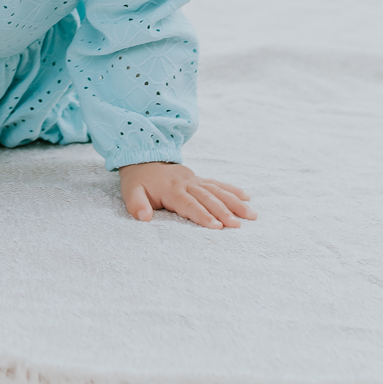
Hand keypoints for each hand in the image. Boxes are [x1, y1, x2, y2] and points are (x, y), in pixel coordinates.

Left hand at [120, 162, 255, 229]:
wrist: (143, 157)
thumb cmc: (138, 180)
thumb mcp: (130, 192)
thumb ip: (136, 205)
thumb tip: (144, 218)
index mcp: (171, 189)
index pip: (189, 204)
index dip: (202, 215)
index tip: (216, 226)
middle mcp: (186, 183)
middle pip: (208, 198)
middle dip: (223, 211)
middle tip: (238, 225)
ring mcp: (195, 179)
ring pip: (217, 191)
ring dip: (234, 202)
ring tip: (251, 214)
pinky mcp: (199, 178)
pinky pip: (217, 184)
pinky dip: (232, 190)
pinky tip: (247, 197)